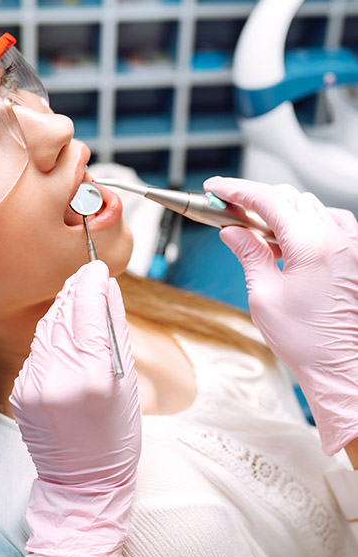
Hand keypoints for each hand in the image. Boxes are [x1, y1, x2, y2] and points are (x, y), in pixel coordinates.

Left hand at [10, 260, 140, 556]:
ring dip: (62, 311)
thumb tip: (107, 292)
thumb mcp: (127, 384)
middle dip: (75, 291)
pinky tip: (63, 333)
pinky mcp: (19, 392)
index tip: (96, 266)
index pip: (88, 312)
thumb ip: (114, 333)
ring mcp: (33, 386)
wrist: (82, 481)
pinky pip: (36, 352)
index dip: (91, 283)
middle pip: (63, 316)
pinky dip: (51, 338)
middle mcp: (58, 378)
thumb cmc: (115, 436)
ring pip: (47, 330)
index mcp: (93, 377)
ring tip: (76, 297)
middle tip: (87, 275)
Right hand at [204, 176, 357, 455]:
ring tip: (253, 229)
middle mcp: (338, 238)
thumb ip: (249, 254)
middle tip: (225, 209)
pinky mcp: (355, 256)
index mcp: (312, 244)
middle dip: (254, 198)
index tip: (214, 188)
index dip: (235, 190)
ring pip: (310, 206)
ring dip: (279, 210)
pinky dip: (303, 221)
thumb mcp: (264, 295)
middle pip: (289, 197)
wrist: (344, 368)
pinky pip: (329, 222)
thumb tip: (233, 231)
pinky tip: (287, 239)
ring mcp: (351, 245)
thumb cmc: (308, 341)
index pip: (268, 199)